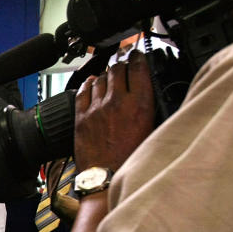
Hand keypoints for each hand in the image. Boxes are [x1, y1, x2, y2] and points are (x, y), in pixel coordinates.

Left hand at [74, 50, 154, 171]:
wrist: (106, 177)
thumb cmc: (130, 160)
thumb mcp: (151, 131)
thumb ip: (148, 108)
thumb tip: (147, 95)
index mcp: (140, 104)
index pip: (139, 68)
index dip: (138, 57)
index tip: (137, 54)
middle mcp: (117, 101)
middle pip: (118, 68)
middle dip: (121, 63)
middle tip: (123, 62)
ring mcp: (97, 108)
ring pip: (100, 78)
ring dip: (105, 74)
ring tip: (109, 75)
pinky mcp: (81, 116)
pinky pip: (82, 91)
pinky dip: (87, 83)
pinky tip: (90, 82)